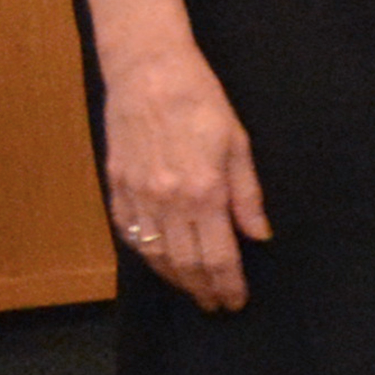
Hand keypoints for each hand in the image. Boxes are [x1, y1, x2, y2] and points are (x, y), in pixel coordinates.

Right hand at [98, 38, 266, 313]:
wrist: (147, 71)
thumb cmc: (200, 101)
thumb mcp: (237, 143)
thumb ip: (247, 195)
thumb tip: (259, 236)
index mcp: (204, 192)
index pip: (219, 256)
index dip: (229, 284)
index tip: (236, 301)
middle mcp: (168, 202)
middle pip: (186, 263)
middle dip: (203, 289)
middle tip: (215, 304)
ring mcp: (137, 196)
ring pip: (155, 255)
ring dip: (175, 279)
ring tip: (192, 290)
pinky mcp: (116, 186)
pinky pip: (129, 233)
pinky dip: (145, 255)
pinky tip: (159, 262)